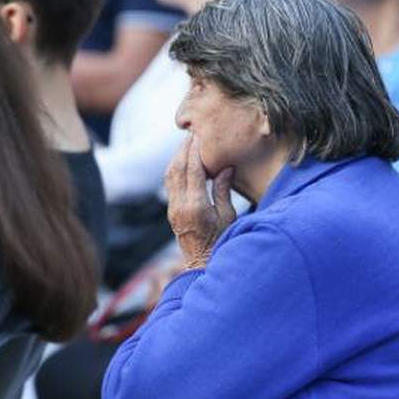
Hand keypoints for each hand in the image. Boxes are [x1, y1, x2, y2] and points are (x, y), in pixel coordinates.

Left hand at [163, 135, 234, 270]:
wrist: (203, 266)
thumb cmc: (222, 242)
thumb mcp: (228, 217)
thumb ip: (223, 190)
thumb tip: (224, 167)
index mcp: (196, 207)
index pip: (192, 171)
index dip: (194, 150)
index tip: (199, 135)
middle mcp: (180, 207)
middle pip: (176, 169)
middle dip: (183, 149)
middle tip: (191, 132)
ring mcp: (173, 210)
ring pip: (169, 175)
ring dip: (177, 157)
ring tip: (187, 143)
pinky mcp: (171, 212)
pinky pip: (170, 184)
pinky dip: (175, 168)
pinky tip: (183, 161)